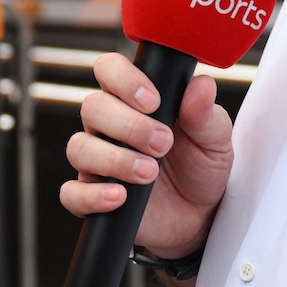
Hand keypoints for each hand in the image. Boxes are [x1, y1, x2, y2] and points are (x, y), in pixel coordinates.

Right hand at [62, 53, 233, 260]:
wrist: (200, 216)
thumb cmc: (201, 168)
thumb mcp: (214, 140)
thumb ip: (205, 114)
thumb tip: (202, 86)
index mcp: (133, 101)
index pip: (109, 70)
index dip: (124, 79)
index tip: (153, 101)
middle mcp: (108, 127)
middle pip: (92, 107)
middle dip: (128, 125)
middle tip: (163, 144)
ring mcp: (97, 162)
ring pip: (80, 147)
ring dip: (115, 159)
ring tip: (149, 173)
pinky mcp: (91, 197)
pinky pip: (72, 193)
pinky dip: (91, 195)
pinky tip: (119, 197)